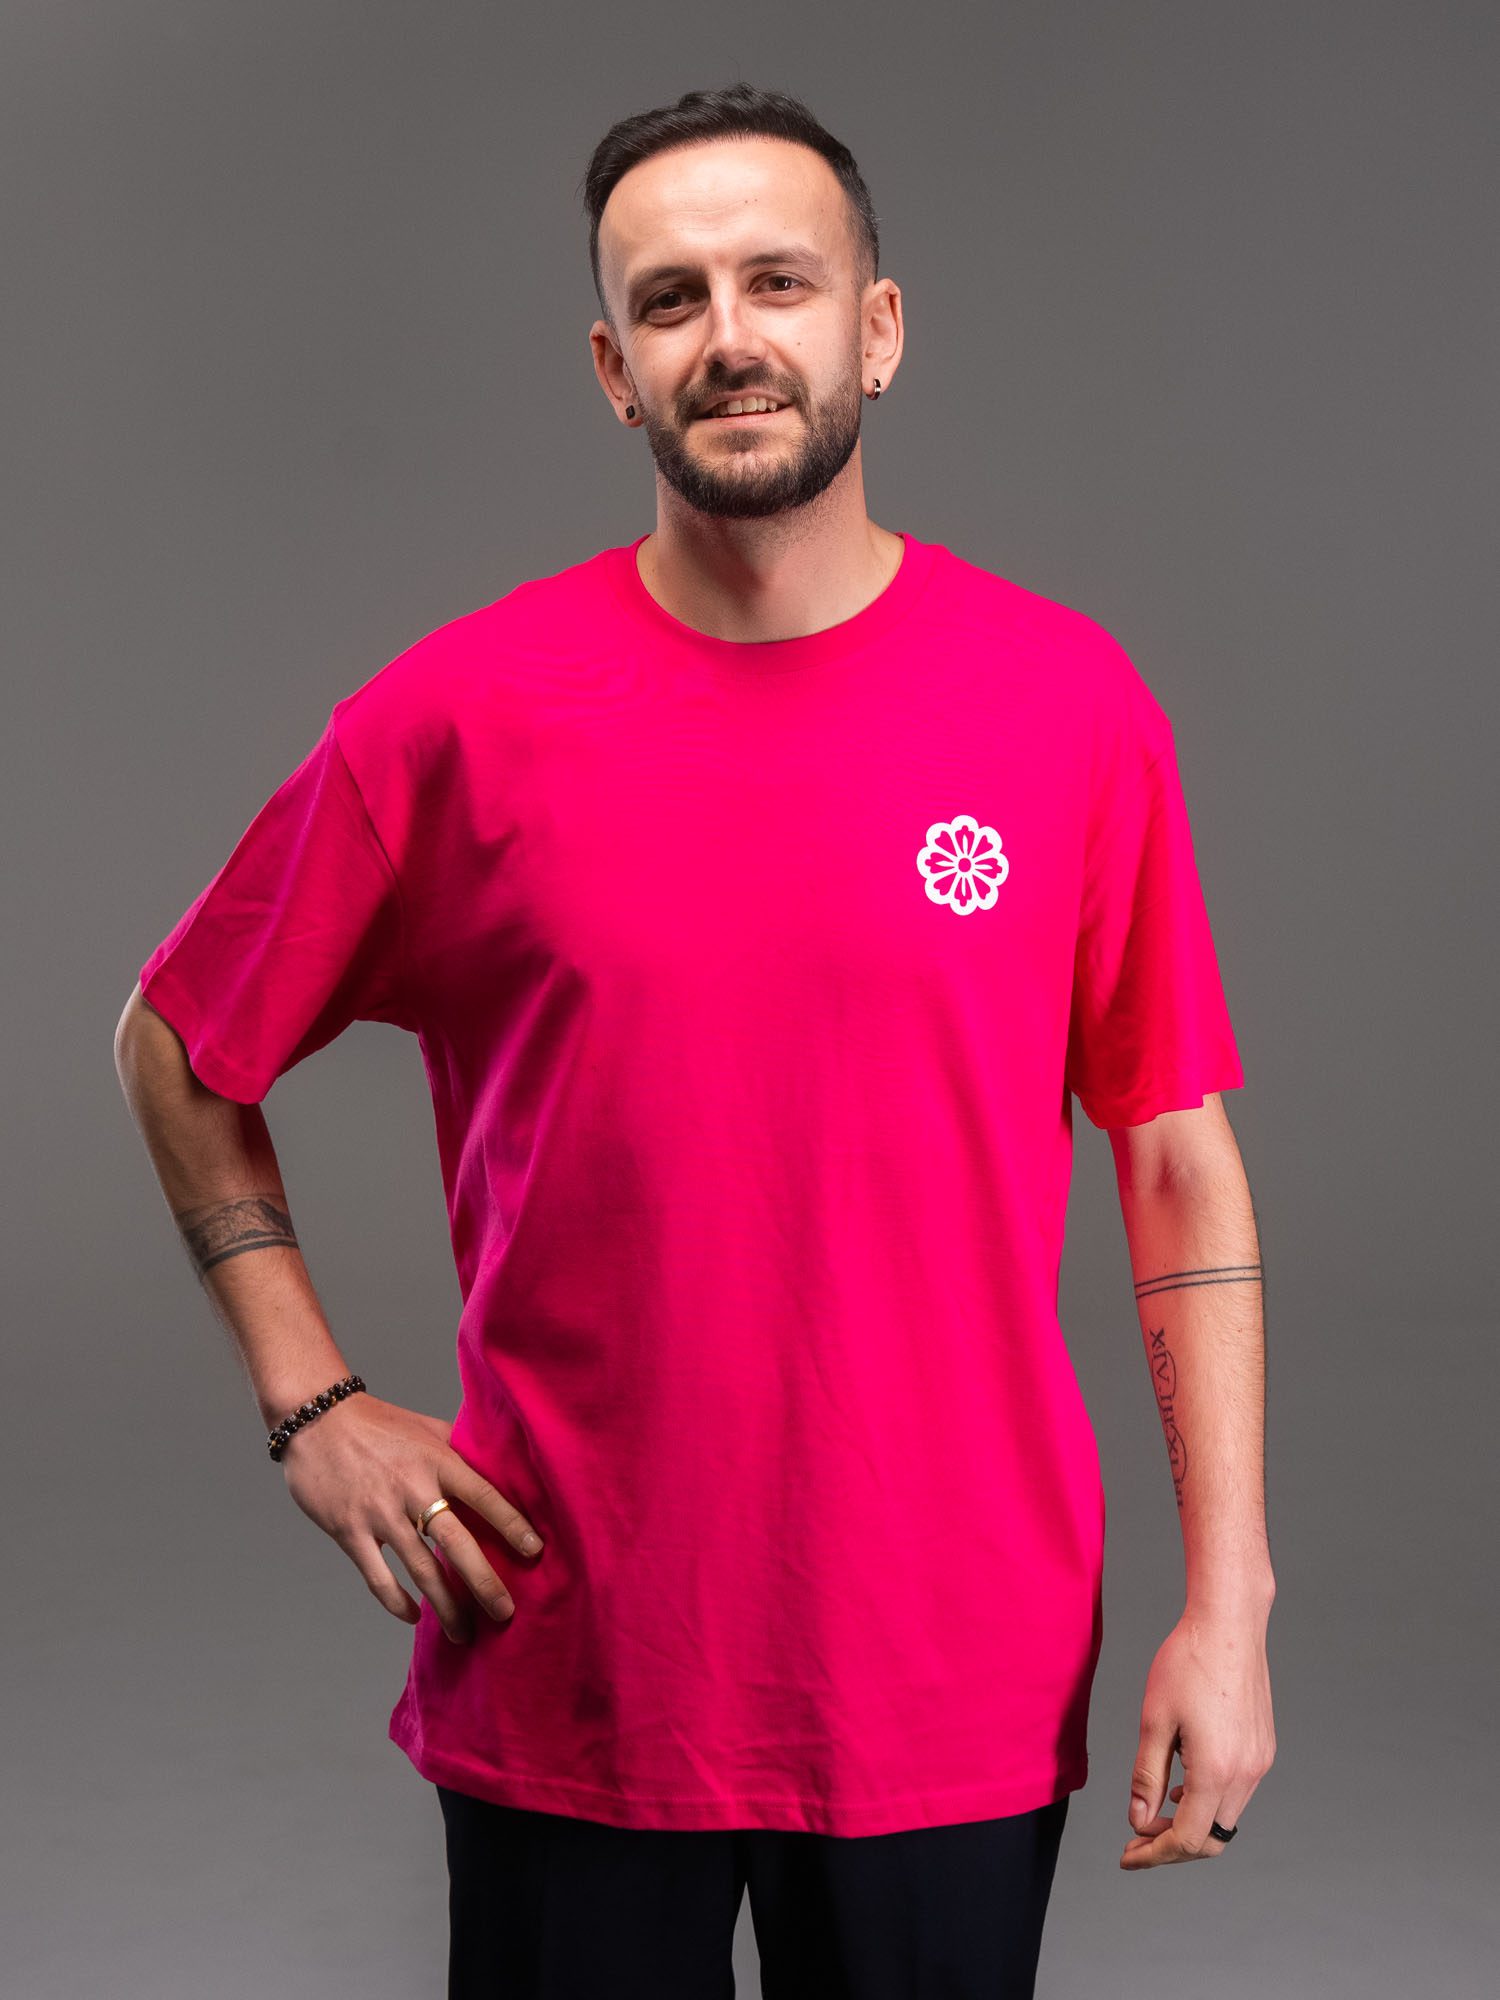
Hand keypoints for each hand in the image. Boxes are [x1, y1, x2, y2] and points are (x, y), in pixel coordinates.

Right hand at [278, 1394, 544, 1643]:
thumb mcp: (426, 1427)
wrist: (317, 1418)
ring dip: (445, 1605)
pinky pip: (377, 1576)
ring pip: (420, 1569)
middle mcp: (413, 1487)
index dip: (511, 1524)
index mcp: (437, 1459)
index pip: (484, 1495)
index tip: (534, 1551)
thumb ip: (459, 1449)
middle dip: (484, 1582)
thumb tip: (499, 1468)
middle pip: (457, 1542)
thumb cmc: (378, 1422)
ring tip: (464, 1632)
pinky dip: (397, 1602)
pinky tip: (414, 1616)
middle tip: (505, 1613)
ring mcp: (380, 1512)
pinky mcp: (348, 1530)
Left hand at [1120, 1601, 1275, 1869]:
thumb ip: (1146, 1776)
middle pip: (1211, 1838)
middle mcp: (1246, 1775)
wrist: (1230, 1624)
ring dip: (1191, 1823)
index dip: (1153, 1854)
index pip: (1186, 1839)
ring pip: (1226, 1818)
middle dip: (1171, 1846)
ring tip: (1155, 1810)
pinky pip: (1237, 1793)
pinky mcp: (1263, 1748)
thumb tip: (1138, 1820)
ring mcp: (1260, 1762)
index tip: (1126, 1856)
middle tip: (1136, 1837)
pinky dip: (1209, 1801)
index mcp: (1217, 1772)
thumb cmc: (1188, 1663)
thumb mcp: (1155, 1720)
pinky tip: (1184, 1781)